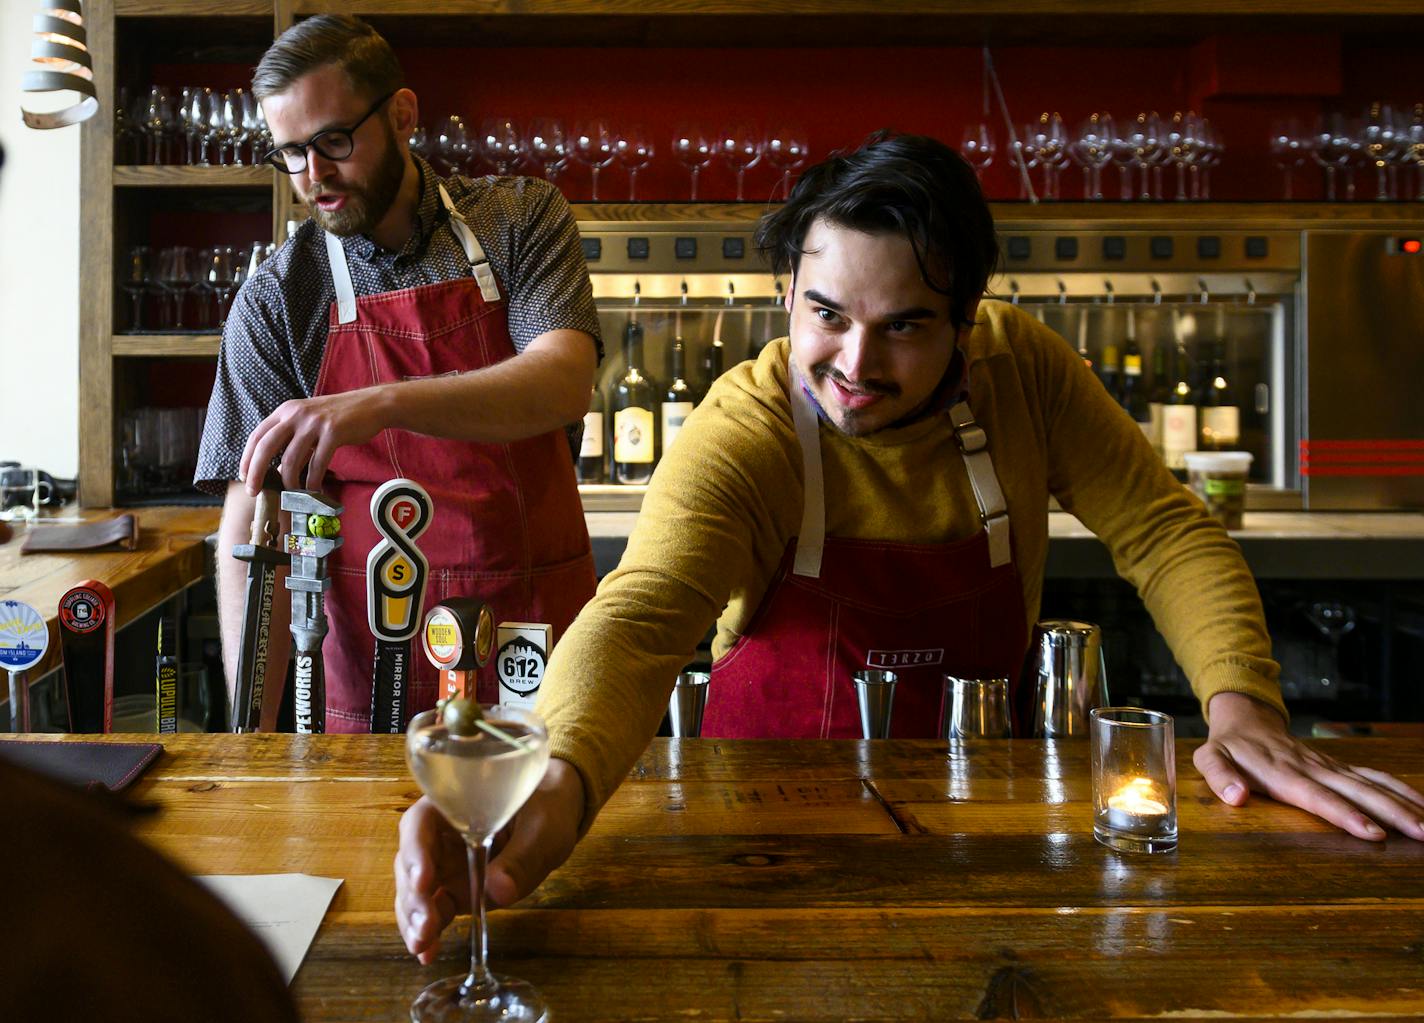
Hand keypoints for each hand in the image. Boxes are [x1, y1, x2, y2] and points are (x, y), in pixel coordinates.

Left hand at [238, 388, 388, 495]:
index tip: (245, 477)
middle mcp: (295, 414)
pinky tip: (314, 491)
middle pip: (266, 447)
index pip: (257, 436)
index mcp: (285, 410)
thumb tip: (277, 470)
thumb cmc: (338, 417)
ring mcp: (314, 423)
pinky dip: (313, 482)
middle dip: (256, 473)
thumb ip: (292, 441)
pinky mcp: (333, 433)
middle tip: (254, 492)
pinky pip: (317, 464)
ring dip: (289, 482)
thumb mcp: (308, 422)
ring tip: (292, 494)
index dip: (247, 458)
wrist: (370, 405)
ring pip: (291, 459)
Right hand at [394, 757, 585, 963]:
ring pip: (414, 891)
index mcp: (452, 805)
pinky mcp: (452, 889)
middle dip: (414, 897)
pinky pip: (432, 910)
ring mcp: (443, 864)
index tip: (424, 881)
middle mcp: (438, 834)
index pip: (419, 823)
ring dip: (415, 918)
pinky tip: (427, 953)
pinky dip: (427, 931)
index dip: (416, 851)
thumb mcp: (544, 828)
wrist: (553, 818)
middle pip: (410, 862)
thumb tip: (500, 890)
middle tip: (426, 925)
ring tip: (423, 945)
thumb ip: (523, 856)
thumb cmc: (546, 809)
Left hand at [1196, 691, 1423, 841]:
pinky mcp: (1339, 767)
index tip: (1373, 833)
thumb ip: (1219, 775)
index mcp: (1283, 774)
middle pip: (1357, 792)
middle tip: (1421, 834)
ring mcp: (1330, 767)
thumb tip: (1235, 796)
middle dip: (1391, 813)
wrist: (1247, 720)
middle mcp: (1313, 769)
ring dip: (1404, 804)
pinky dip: (1401, 790)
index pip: (1319, 797)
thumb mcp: (1210, 758)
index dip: (1346, 815)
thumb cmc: (1229, 747)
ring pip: (1372, 784)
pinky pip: (1375, 777)